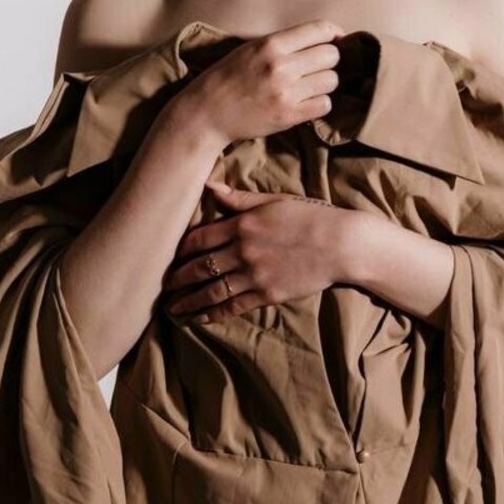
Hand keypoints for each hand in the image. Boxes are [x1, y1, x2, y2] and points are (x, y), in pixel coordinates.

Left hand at [161, 180, 352, 322]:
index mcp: (242, 225)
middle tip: (162, 287)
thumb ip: (239, 198)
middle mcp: (242, 251)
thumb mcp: (273, 201)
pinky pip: (234, 306)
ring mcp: (254, 275)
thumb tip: (210, 186)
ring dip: (189, 301)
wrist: (341, 244)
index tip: (170, 256)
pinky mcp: (267, 294)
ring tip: (173, 308)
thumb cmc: (310, 217)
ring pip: (212, 291)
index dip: (181, 249)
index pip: (199, 238)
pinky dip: (214, 313)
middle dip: (177, 278)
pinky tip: (201, 318)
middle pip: (199, 267)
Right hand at [176, 19, 343, 148]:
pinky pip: (324, 105)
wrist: (207, 111)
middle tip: (316, 68)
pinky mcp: (288, 116)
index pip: (320, 30)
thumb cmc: (230, 76)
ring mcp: (286, 92)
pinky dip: (319, 103)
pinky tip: (306, 102)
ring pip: (332, 81)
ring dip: (325, 84)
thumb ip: (285, 42)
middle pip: (331, 56)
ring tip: (308, 86)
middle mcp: (281, 66)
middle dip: (328, 61)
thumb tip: (325, 37)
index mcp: (271, 44)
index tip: (336, 41)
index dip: (334, 35)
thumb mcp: (252, 47)